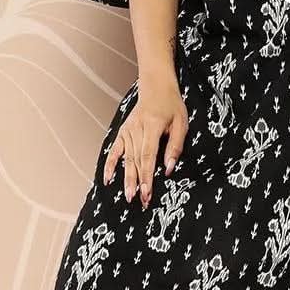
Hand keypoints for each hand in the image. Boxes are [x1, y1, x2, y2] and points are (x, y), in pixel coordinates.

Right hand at [103, 71, 188, 206]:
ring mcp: (128, 131)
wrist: (156, 87)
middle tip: (141, 201)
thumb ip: (175, 147)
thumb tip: (169, 169)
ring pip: (126, 159)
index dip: (147, 176)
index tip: (148, 192)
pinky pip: (114, 151)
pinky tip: (108, 180)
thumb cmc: (171, 106)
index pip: (148, 156)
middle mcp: (137, 129)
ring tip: (129, 196)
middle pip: (136, 160)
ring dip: (127, 179)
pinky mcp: (123, 132)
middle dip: (138, 182)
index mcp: (153, 126)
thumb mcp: (181, 123)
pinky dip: (110, 165)